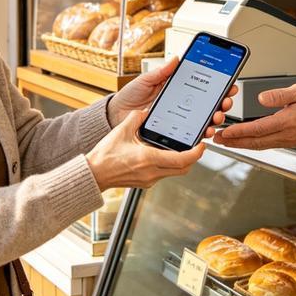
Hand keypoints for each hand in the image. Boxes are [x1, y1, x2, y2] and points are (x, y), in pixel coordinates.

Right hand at [86, 111, 205, 189]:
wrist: (94, 174)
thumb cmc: (105, 155)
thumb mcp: (121, 130)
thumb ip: (137, 118)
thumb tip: (146, 112)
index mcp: (148, 159)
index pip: (182, 159)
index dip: (196, 153)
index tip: (201, 145)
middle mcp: (152, 172)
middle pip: (183, 169)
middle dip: (193, 158)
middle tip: (196, 146)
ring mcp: (149, 180)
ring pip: (174, 172)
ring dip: (181, 162)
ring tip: (183, 149)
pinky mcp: (145, 182)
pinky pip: (164, 174)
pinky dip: (169, 165)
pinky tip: (165, 155)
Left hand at [107, 55, 237, 127]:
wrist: (116, 115)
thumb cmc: (129, 97)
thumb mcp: (145, 80)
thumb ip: (161, 71)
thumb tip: (176, 59)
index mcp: (177, 90)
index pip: (202, 86)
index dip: (217, 85)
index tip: (228, 83)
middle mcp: (181, 104)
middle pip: (208, 103)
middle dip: (222, 102)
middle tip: (225, 101)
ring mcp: (179, 119)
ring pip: (204, 119)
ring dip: (215, 117)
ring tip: (217, 116)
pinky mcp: (174, 132)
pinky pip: (191, 133)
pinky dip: (202, 132)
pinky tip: (206, 130)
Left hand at [213, 83, 295, 149]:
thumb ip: (281, 95)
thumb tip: (262, 99)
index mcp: (289, 122)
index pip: (258, 129)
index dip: (239, 132)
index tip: (225, 132)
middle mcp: (287, 134)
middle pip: (255, 142)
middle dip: (234, 141)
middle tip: (217, 139)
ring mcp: (288, 140)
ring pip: (260, 145)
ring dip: (242, 144)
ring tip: (227, 141)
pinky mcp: (290, 140)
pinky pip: (267, 144)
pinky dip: (253, 143)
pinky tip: (246, 140)